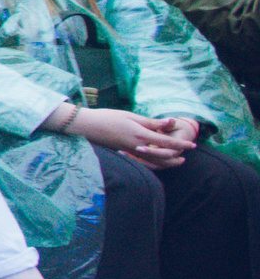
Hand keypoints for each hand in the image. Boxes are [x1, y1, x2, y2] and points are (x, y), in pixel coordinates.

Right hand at [68, 107, 190, 166]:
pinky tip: (155, 159)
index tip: (192, 145)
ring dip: (166, 162)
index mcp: (140, 134)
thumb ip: (151, 122)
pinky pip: (143, 161)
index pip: (166, 142)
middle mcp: (137, 146)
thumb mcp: (131, 116)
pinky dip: (153, 162)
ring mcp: (130, 151)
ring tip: (174, 160)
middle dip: (175, 157)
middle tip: (185, 155)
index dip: (181, 144)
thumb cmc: (107, 117)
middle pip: (162, 156)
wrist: (86, 126)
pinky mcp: (124, 152)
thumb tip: (170, 122)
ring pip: (153, 161)